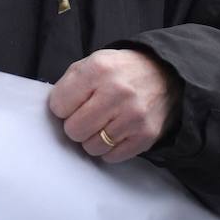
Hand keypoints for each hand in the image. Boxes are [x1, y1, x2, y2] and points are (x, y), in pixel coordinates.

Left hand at [47, 47, 178, 161]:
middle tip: (86, 115)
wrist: (165, 74)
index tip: (73, 103)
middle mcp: (117, 93)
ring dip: (93, 138)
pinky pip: (111, 157)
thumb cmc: (120, 71)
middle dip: (76, 125)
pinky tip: (116, 131)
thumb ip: (70, 84)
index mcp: (98, 69)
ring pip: (92, 147)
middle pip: (74, 130)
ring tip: (103, 123)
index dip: (62, 106)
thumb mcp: (93, 62)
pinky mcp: (145, 136)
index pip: (59, 105)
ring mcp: (133, 116)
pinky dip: (110, 148)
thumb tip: (55, 114)